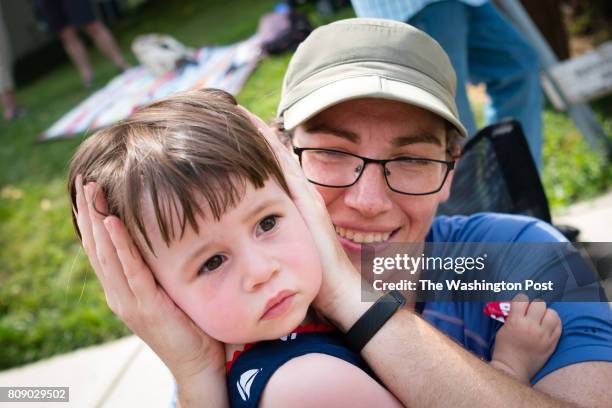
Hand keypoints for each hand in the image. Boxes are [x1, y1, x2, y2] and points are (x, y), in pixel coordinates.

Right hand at [74, 176, 224, 382]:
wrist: (197, 362)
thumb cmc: (188, 324)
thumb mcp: (168, 289)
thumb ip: (158, 267)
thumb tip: (163, 235)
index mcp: (122, 289)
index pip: (101, 249)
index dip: (91, 219)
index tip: (88, 190)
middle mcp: (119, 294)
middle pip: (97, 247)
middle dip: (89, 212)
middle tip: (83, 179)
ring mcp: (128, 302)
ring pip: (107, 255)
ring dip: (98, 220)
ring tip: (91, 190)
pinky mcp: (145, 307)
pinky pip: (131, 270)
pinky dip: (120, 245)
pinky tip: (111, 221)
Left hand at [238, 107, 364, 323]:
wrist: (341, 292)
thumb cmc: (314, 282)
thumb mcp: (288, 256)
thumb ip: (274, 243)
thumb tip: (252, 243)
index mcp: (295, 207)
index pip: (272, 171)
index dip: (255, 151)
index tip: (234, 133)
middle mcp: (302, 197)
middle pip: (276, 156)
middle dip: (255, 134)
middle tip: (234, 111)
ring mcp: (306, 197)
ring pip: (280, 156)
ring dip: (261, 134)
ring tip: (241, 112)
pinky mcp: (307, 203)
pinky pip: (286, 167)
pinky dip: (271, 148)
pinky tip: (256, 130)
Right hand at [492, 294, 561, 382]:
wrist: (512, 368)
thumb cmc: (504, 349)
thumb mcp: (504, 329)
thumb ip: (514, 317)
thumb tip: (522, 309)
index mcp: (515, 321)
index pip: (522, 300)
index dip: (521, 300)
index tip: (521, 304)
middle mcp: (531, 326)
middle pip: (539, 304)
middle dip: (535, 305)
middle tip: (532, 311)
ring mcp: (543, 335)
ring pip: (552, 314)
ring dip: (547, 314)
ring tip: (542, 318)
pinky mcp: (552, 343)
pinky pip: (559, 326)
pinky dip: (555, 323)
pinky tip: (549, 326)